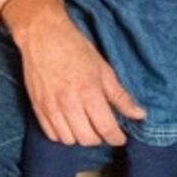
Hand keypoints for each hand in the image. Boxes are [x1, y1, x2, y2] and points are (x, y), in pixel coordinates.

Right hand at [14, 2, 139, 148]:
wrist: (42, 36)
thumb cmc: (76, 49)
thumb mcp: (104, 70)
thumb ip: (121, 96)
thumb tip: (139, 115)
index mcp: (89, 92)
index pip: (106, 128)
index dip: (116, 138)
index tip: (120, 137)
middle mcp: (68, 103)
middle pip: (87, 139)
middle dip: (100, 138)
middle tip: (103, 129)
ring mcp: (50, 106)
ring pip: (68, 140)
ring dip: (80, 137)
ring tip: (86, 126)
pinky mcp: (37, 107)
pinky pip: (51, 134)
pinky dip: (63, 135)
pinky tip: (69, 124)